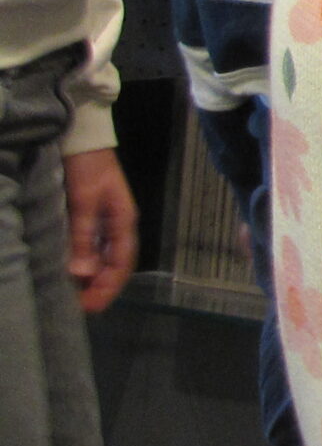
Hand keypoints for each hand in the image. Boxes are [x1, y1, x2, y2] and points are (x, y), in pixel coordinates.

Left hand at [61, 148, 137, 312]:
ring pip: (106, 258)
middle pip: (117, 264)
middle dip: (102, 288)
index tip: (90, 307)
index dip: (108, 287)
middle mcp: (119, 224)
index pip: (122, 263)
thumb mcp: (83, 201)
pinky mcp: (94, 216)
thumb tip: (82, 273)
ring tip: (76, 295)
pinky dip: (87, 264)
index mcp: (124, 221)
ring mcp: (108, 220)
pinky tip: (74, 271)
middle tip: (80, 307)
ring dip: (94, 278)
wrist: (83, 137)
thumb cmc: (86, 167)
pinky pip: (95, 248)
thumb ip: (83, 236)